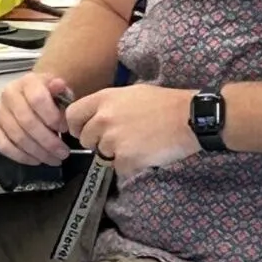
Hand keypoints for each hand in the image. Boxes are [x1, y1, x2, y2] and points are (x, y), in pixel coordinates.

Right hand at [0, 72, 75, 167]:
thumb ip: (62, 91)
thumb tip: (59, 85)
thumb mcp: (60, 90)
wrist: (32, 96)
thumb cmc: (48, 97)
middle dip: (48, 141)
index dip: (52, 117)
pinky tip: (36, 160)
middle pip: (27, 121)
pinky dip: (21, 156)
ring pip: (16, 136)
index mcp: (27, 82)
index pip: (37, 99)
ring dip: (37, 152)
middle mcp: (8, 94)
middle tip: (63, 152)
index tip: (65, 129)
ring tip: (53, 159)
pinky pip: (3, 145)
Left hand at [65, 85, 198, 181]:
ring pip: (103, 154)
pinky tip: (146, 153)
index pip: (72, 115)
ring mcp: (113, 139)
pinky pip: (119, 168)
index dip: (75, 126)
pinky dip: (131, 165)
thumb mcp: (130, 94)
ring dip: (117, 154)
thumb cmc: (164, 103)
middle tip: (122, 138)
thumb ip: (107, 105)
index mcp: (103, 99)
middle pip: (85, 139)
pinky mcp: (125, 158)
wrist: (189, 117)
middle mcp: (103, 118)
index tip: (83, 131)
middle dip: (99, 142)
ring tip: (139, 143)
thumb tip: (92, 118)